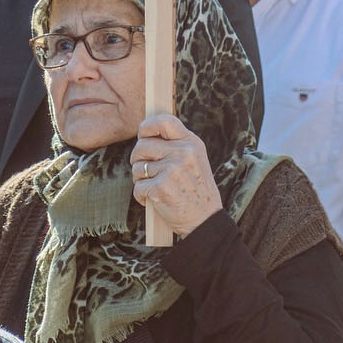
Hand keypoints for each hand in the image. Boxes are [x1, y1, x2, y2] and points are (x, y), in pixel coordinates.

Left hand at [130, 114, 221, 238]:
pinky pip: (137, 186)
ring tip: (157, 187)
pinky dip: (141, 196)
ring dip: (141, 179)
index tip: (143, 136)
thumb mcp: (194, 160)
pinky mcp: (161, 188)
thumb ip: (175, 145)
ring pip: (137, 167)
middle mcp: (183, 153)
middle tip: (148, 171)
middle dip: (138, 159)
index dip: (147, 127)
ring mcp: (172, 170)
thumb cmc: (195, 191)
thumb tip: (145, 133)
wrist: (205, 221)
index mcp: (191, 143)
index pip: (164, 121)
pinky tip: (155, 200)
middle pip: (142, 145)